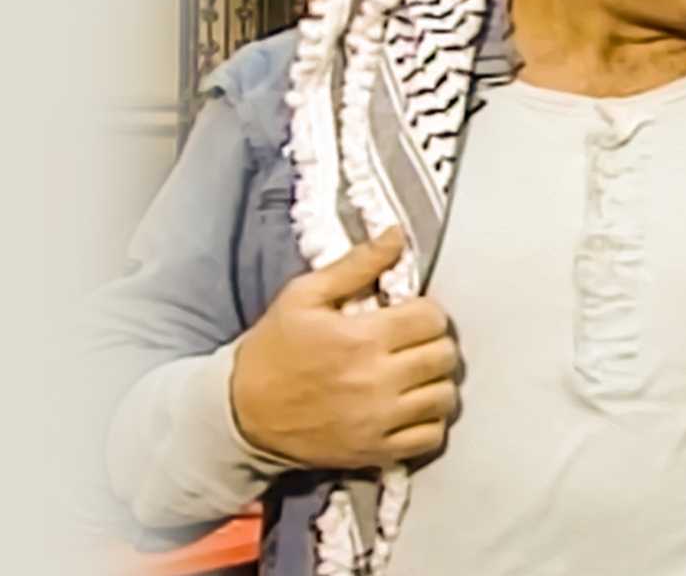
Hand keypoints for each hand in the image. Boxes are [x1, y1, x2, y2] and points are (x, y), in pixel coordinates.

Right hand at [230, 227, 459, 468]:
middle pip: (444, 357)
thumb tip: (396, 235)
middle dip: (435, 343)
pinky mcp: (376, 451)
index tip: (411, 316)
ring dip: (436, 382)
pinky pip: (430, 438)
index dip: (427, 312)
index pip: (432, 319)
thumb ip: (356, 264)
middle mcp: (376, 381)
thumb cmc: (274, 349)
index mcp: (361, 338)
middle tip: (415, 344)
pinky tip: (411, 408)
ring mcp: (378, 420)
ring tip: (416, 375)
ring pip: (444, 398)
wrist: (241, 413)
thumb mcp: (304, 296)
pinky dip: (429, 422)